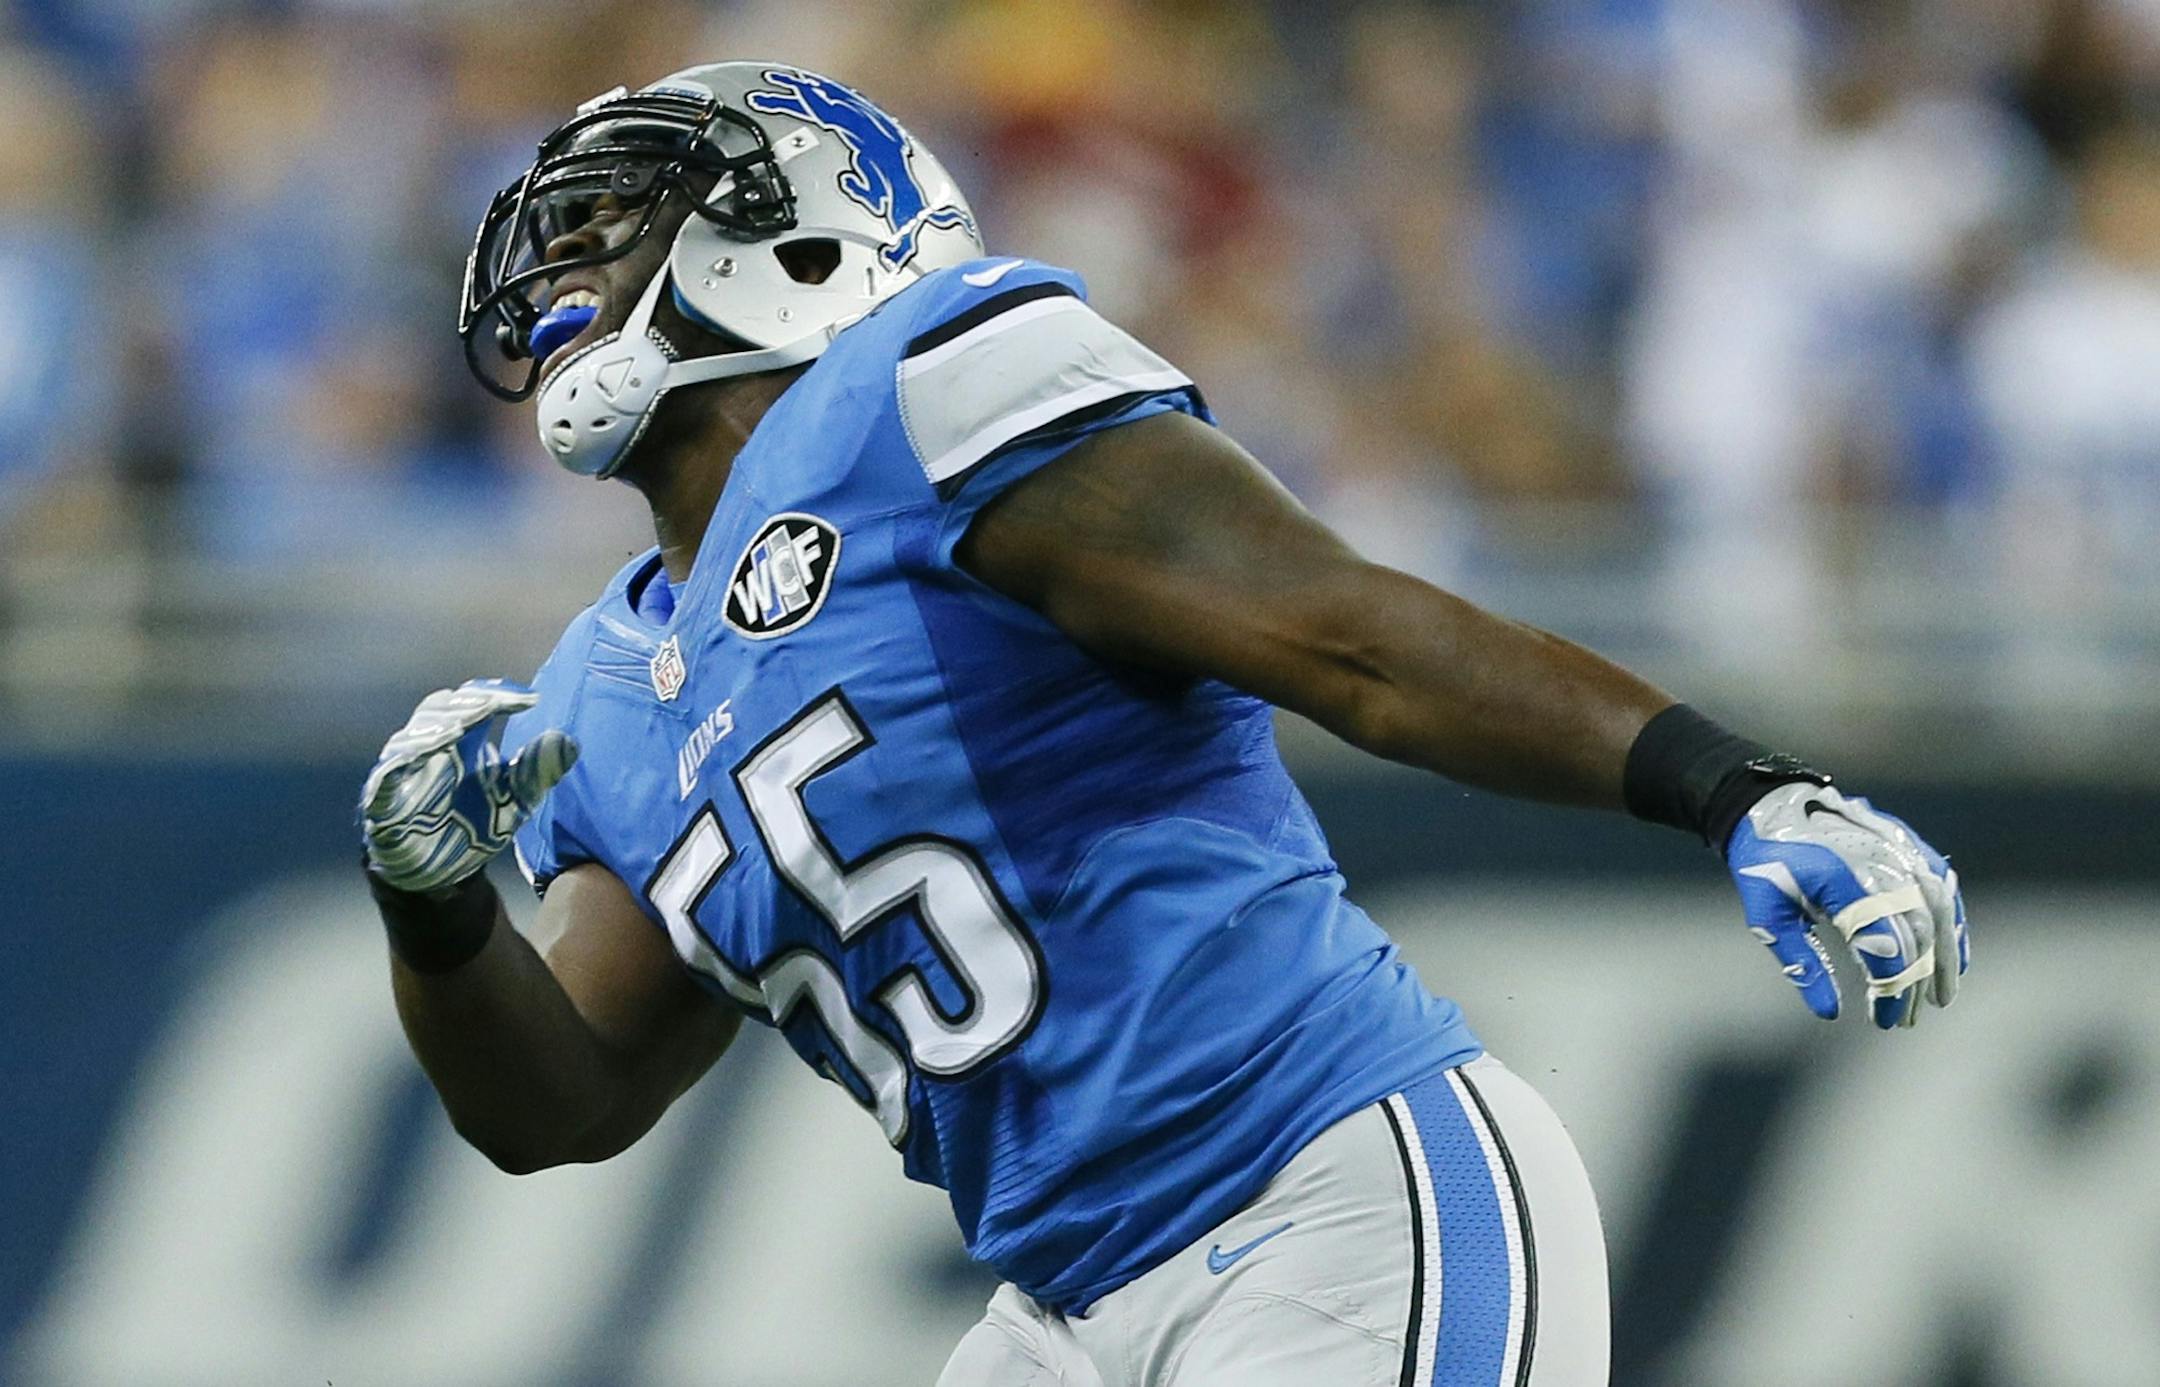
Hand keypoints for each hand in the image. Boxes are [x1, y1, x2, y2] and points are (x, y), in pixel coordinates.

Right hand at [360, 680, 577, 893]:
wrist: (443, 876)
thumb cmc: (474, 825)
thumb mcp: (516, 799)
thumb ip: (537, 771)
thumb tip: (570, 743)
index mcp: (461, 741)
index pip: (475, 703)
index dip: (499, 695)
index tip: (531, 699)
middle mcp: (429, 749)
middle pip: (439, 710)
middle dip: (466, 703)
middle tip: (494, 701)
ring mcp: (403, 773)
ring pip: (410, 738)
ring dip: (434, 728)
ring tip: (463, 723)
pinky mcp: (383, 802)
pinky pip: (385, 777)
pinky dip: (399, 763)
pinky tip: (418, 755)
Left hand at [1725, 783, 1968, 1028]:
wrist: (1765, 804)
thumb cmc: (1762, 861)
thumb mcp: (1768, 915)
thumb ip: (1801, 962)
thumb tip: (1829, 1012)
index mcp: (1845, 882)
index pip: (1886, 947)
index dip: (1891, 988)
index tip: (1883, 1020)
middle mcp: (1882, 863)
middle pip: (1917, 933)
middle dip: (1916, 981)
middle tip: (1906, 1018)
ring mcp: (1898, 849)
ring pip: (1939, 910)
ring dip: (1945, 957)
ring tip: (1942, 996)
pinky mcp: (1906, 842)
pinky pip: (1941, 885)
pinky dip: (1952, 921)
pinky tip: (1955, 954)